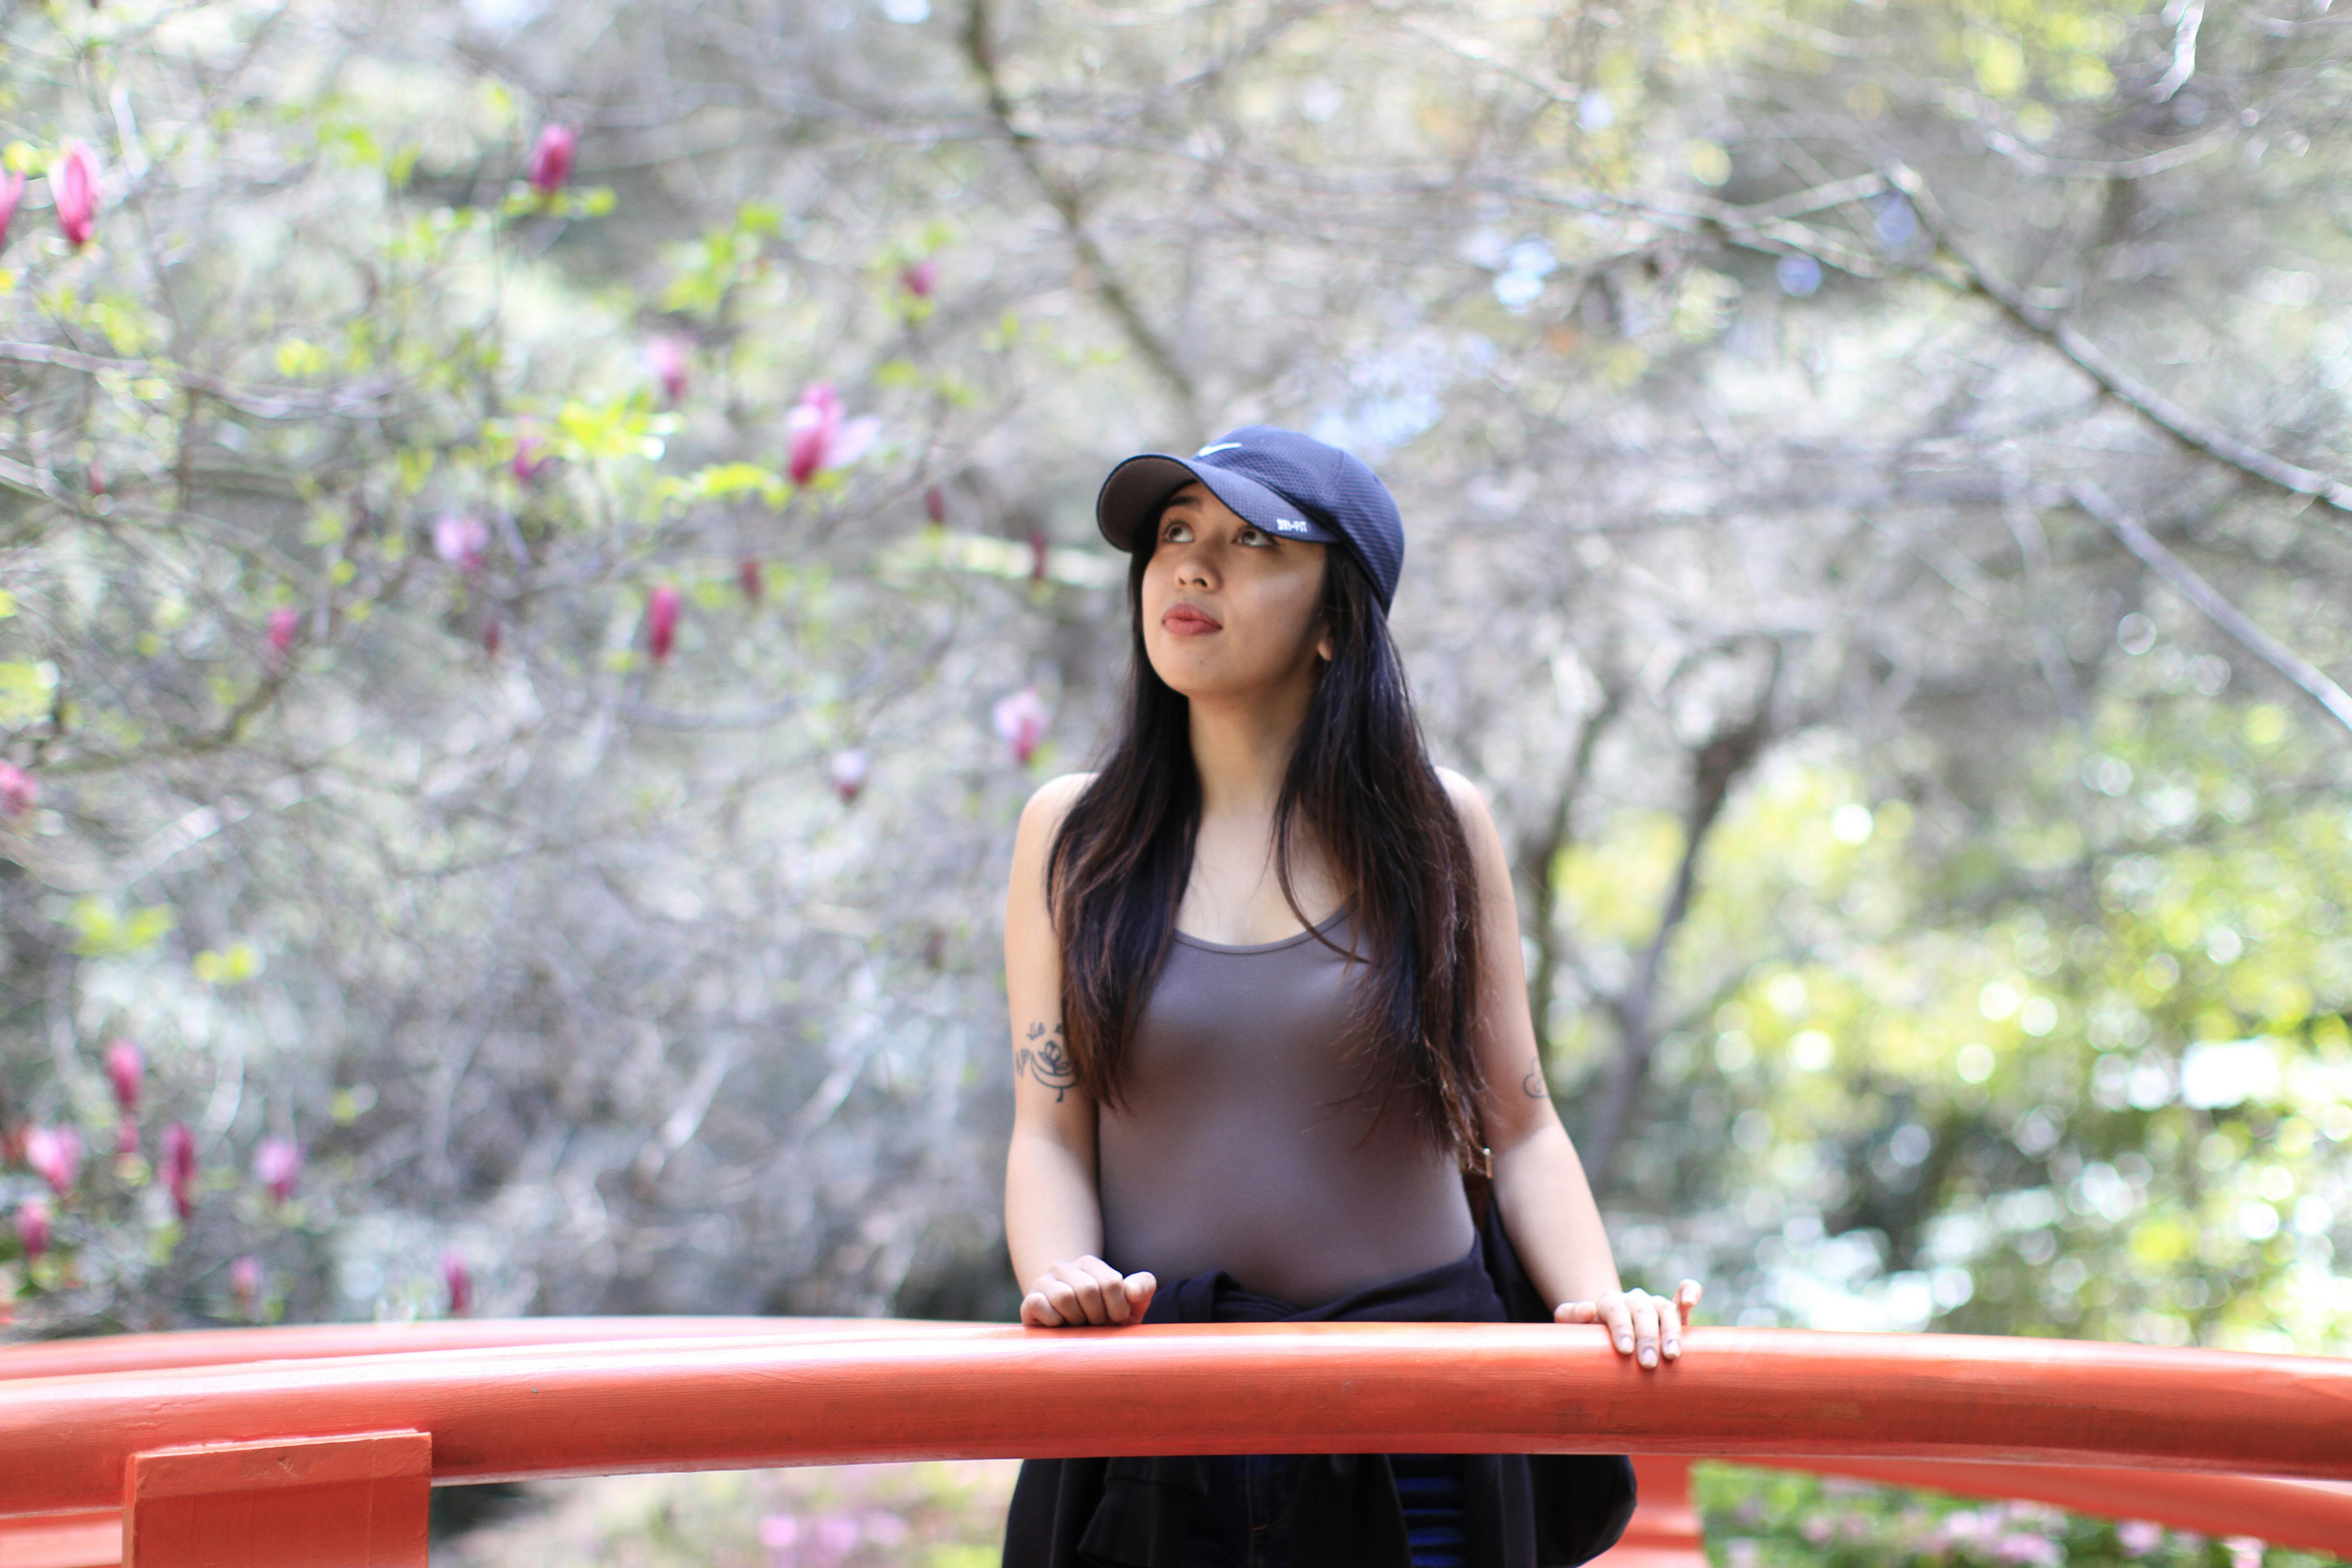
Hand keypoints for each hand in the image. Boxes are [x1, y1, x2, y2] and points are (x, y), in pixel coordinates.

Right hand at [1020, 1256, 1157, 1327]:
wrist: (1067, 1334)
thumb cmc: (1104, 1319)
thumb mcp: (1129, 1305)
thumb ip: (1142, 1288)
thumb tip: (1131, 1291)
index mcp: (1089, 1263)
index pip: (1111, 1283)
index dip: (1118, 1309)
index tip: (1116, 1320)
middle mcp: (1064, 1267)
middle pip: (1088, 1290)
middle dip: (1098, 1316)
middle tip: (1096, 1326)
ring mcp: (1043, 1282)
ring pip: (1065, 1297)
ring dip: (1077, 1320)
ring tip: (1078, 1326)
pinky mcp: (1029, 1301)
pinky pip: (1041, 1305)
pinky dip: (1054, 1322)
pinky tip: (1059, 1326)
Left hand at [1554, 1279, 1700, 1368]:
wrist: (1608, 1332)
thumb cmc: (1589, 1336)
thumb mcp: (1571, 1326)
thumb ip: (1570, 1315)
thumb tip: (1588, 1310)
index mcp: (1609, 1303)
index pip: (1615, 1310)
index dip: (1621, 1328)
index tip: (1625, 1351)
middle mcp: (1633, 1300)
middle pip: (1642, 1312)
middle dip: (1646, 1338)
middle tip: (1647, 1364)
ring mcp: (1654, 1304)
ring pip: (1665, 1309)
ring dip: (1671, 1331)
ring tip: (1672, 1355)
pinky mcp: (1673, 1310)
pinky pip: (1684, 1293)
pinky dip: (1690, 1292)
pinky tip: (1690, 1300)